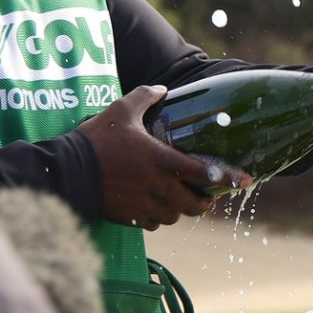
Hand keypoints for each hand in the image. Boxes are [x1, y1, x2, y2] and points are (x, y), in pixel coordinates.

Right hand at [77, 85, 251, 228]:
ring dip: (182, 209)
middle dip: (206, 201)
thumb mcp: (121, 111)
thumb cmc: (96, 141)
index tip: (246, 180)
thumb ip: (145, 96)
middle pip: (196, 204)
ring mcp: (146, 205)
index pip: (206, 173)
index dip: (229, 178)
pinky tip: (155, 206)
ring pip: (177, 216)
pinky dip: (160, 217)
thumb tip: (162, 89)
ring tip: (181, 199)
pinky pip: (155, 223)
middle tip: (207, 194)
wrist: (66, 172)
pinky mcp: (131, 218)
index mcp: (163, 161)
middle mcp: (160, 187)